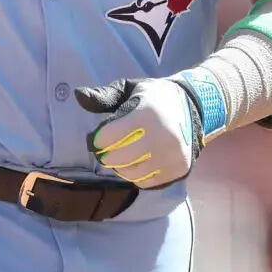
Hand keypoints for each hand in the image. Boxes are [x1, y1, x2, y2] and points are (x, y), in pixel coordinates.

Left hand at [75, 77, 203, 188]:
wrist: (193, 107)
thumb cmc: (153, 99)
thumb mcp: (129, 89)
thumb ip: (104, 95)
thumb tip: (78, 95)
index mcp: (147, 114)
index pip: (109, 136)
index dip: (98, 139)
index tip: (98, 137)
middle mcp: (162, 136)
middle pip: (118, 158)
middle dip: (106, 155)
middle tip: (106, 150)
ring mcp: (172, 155)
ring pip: (131, 173)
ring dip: (120, 167)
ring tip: (121, 156)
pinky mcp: (178, 168)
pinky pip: (146, 182)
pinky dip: (136, 175)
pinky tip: (136, 163)